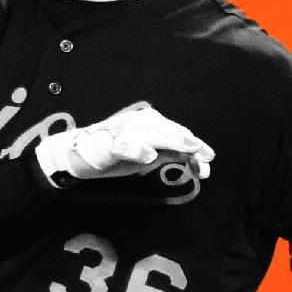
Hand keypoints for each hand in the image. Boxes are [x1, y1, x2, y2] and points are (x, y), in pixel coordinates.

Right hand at [32, 103, 213, 188]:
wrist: (83, 154)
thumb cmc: (120, 154)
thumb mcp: (152, 155)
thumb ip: (174, 157)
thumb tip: (202, 167)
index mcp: (152, 124)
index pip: (178, 134)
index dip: (195, 147)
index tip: (208, 162)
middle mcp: (141, 123)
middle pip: (170, 132)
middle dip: (189, 143)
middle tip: (206, 154)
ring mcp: (126, 131)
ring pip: (152, 135)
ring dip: (171, 140)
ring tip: (188, 148)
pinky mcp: (110, 144)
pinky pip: (125, 146)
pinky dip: (137, 150)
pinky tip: (149, 156)